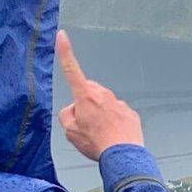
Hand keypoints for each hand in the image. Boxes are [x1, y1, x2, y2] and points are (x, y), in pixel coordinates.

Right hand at [56, 31, 143, 160]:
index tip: (62, 36)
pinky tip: (113, 136)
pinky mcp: (129, 112)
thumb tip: (73, 110)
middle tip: (85, 124)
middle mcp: (103, 95)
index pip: (71, 69)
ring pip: (103, 104)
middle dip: (84, 103)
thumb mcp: (70, 132)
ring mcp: (118, 102)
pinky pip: (117, 113)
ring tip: (101, 134)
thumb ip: (66, 116)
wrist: (123, 155)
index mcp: (85, 96)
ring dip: (100, 114)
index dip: (65, 52)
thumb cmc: (97, 143)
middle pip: (88, 92)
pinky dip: (114, 122)